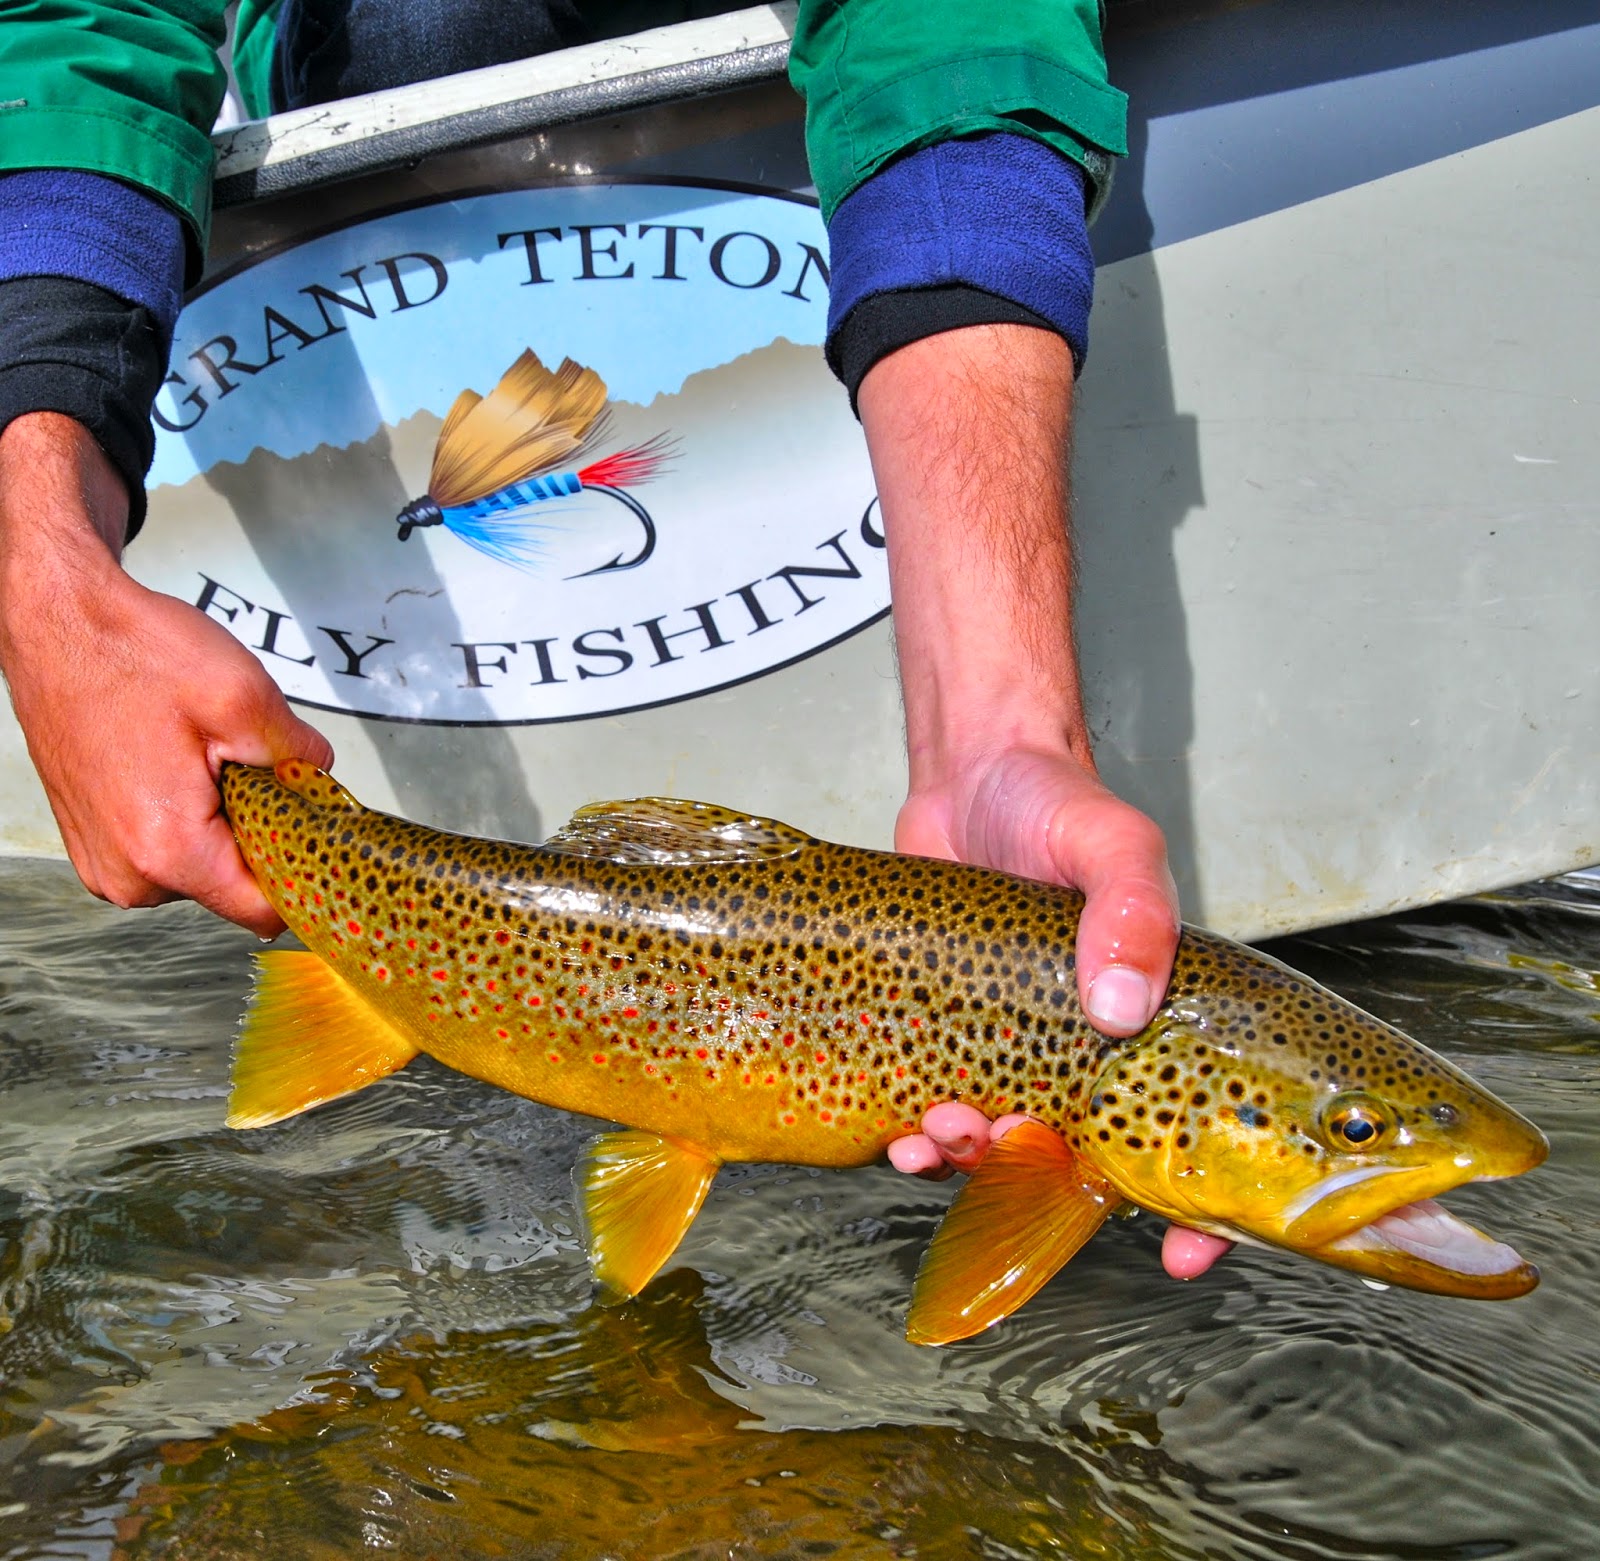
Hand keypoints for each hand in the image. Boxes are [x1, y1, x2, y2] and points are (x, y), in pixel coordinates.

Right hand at [0, 413, 332, 934]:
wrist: (58, 621)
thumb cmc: (131, 653)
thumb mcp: (245, 699)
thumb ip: (299, 758)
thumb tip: (319, 784)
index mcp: (168, 850)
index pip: (263, 909)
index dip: (305, 878)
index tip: (326, 844)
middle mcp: (128, 873)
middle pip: (234, 885)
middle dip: (261, 833)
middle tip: (253, 768)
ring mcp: (105, 861)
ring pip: (203, 864)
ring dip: (225, 819)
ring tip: (206, 756)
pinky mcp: (97, 841)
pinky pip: (168, 845)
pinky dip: (190, 812)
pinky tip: (182, 763)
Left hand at [857, 327, 1227, 1280]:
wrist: (961, 775)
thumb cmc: (1055, 802)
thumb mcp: (1112, 843)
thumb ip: (1131, 912)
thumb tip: (1123, 1006)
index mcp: (1159, 1018)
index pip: (1207, 1135)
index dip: (1209, 1211)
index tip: (1187, 1253)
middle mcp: (1093, 1049)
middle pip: (1093, 1159)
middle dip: (1052, 1182)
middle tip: (1006, 1145)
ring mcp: (1019, 1049)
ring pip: (1011, 1147)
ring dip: (974, 1159)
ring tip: (939, 1133)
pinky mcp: (949, 1039)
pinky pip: (941, 1115)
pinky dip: (921, 1138)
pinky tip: (900, 1132)